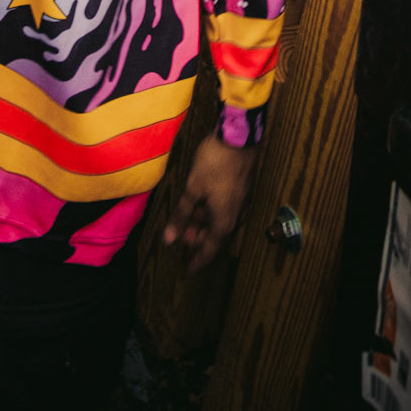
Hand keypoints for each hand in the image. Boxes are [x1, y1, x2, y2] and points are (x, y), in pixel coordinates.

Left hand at [162, 135, 255, 272]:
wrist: (238, 137)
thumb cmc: (214, 163)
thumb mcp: (193, 188)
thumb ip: (181, 215)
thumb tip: (170, 240)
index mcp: (224, 222)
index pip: (209, 251)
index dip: (196, 263)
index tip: (186, 273)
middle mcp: (235, 217)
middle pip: (214, 237)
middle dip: (196, 240)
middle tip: (178, 237)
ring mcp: (239, 204)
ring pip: (218, 223)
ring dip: (201, 225)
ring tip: (184, 219)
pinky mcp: (240, 192)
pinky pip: (223, 211)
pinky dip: (209, 213)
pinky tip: (199, 204)